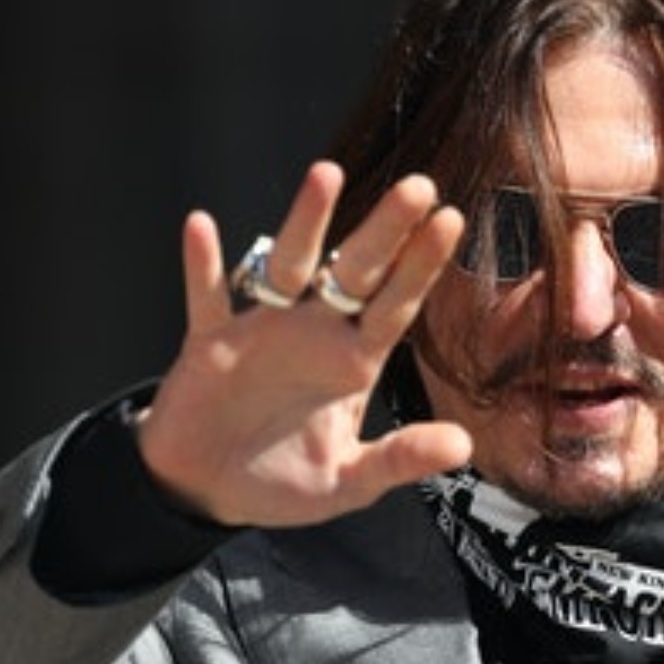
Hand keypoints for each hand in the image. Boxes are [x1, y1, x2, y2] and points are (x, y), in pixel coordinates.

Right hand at [136, 160, 471, 527]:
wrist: (206, 489)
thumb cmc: (282, 481)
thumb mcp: (348, 482)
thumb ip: (400, 459)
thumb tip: (463, 446)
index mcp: (352, 362)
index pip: (395, 305)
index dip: (421, 266)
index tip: (451, 220)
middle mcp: (313, 333)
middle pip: (355, 271)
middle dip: (385, 230)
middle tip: (419, 186)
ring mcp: (261, 331)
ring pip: (286, 266)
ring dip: (305, 222)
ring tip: (327, 173)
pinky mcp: (209, 345)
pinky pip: (207, 298)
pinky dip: (202, 266)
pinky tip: (200, 226)